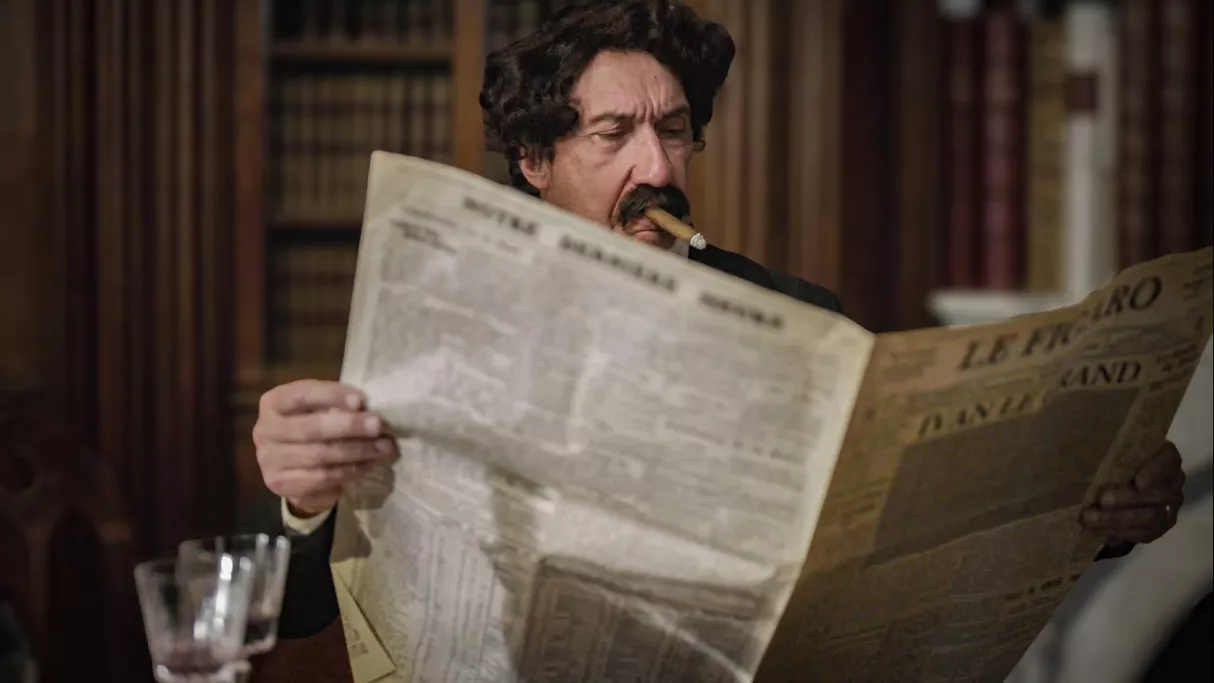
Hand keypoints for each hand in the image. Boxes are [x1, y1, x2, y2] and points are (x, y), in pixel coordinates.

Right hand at [253, 380, 397, 516]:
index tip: (361, 400)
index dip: (331, 395)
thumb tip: (367, 408)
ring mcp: (268, 459)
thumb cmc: (312, 429)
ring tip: (383, 447)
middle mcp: (264, 429)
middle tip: (378, 425)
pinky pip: (321, 477)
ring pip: (320, 455)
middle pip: (311, 427)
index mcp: (273, 402)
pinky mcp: (280, 483)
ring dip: (357, 451)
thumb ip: (335, 405)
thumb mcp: (319, 410)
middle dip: (350, 426)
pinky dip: (349, 470)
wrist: (294, 471)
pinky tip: (367, 464)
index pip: (301, 394)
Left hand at [1081, 440, 1184, 543]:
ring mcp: (1169, 507)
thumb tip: (1081, 450)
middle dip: (1128, 499)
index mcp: (1165, 457)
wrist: (1117, 483)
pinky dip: (1120, 532)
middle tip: (1102, 500)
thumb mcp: (1112, 449)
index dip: (1156, 471)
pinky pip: (1145, 534)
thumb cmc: (1112, 459)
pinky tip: (1099, 530)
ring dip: (1119, 519)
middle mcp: (1173, 482)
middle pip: (1159, 494)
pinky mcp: (1159, 527)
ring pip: (1152, 518)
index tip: (1138, 482)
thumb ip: (1108, 450)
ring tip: (1091, 519)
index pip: (1168, 461)